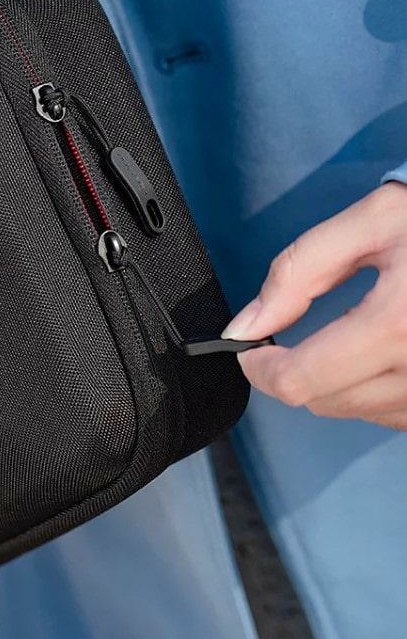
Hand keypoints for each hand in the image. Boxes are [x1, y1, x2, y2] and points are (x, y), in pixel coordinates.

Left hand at [222, 181, 406, 429]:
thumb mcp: (371, 222)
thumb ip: (297, 272)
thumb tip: (246, 326)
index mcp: (399, 324)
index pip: (300, 380)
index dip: (260, 369)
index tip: (248, 349)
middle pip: (324, 401)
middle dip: (293, 371)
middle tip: (291, 337)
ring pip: (359, 412)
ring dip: (334, 383)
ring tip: (347, 337)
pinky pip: (397, 416)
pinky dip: (373, 391)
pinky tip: (379, 355)